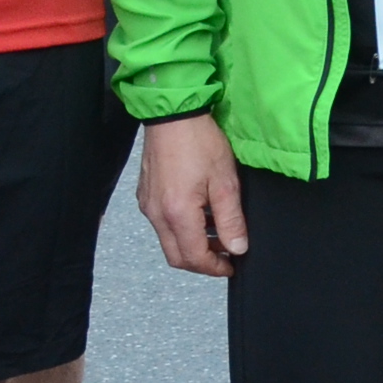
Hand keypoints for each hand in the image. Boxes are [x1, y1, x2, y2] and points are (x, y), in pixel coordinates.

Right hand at [138, 113, 247, 276]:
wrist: (172, 114)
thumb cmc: (199, 142)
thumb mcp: (225, 181)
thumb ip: (230, 219)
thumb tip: (237, 247)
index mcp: (177, 214)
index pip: (193, 257)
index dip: (214, 268)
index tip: (231, 266)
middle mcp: (157, 214)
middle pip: (176, 256)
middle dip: (202, 262)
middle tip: (225, 256)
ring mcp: (148, 205)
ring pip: (169, 241)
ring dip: (193, 244)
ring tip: (218, 233)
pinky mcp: (145, 196)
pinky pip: (162, 224)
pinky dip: (182, 229)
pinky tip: (202, 216)